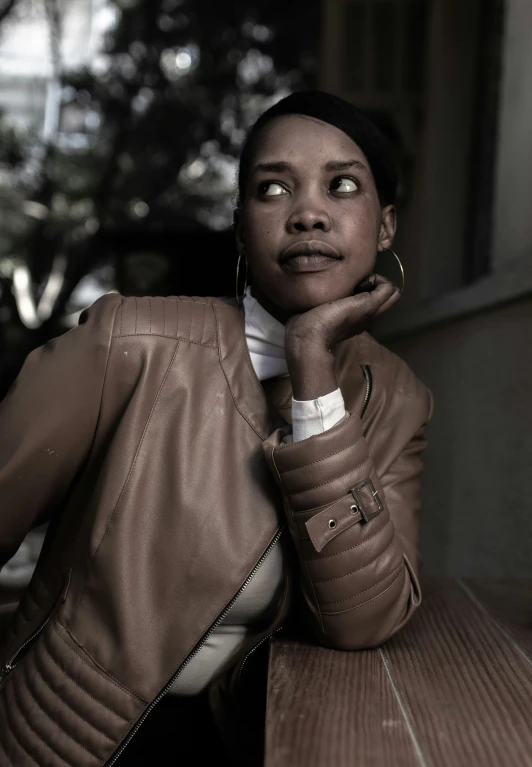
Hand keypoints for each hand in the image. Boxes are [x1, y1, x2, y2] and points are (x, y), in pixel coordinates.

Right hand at [285, 274, 399, 354]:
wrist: (306, 337)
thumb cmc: (334, 321)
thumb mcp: (364, 307)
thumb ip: (379, 295)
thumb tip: (384, 283)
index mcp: (373, 312)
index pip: (390, 292)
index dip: (380, 281)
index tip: (365, 280)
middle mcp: (364, 314)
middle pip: (379, 292)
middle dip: (372, 281)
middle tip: (356, 280)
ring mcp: (348, 314)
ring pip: (363, 294)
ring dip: (358, 285)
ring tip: (345, 284)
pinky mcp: (332, 312)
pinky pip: (347, 297)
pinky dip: (346, 290)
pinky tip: (335, 290)